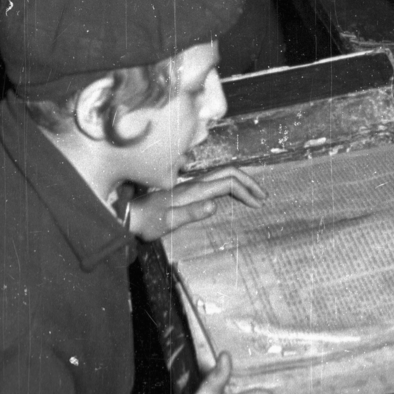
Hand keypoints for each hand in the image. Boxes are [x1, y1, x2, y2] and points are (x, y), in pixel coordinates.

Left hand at [128, 168, 266, 240]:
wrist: (129, 215)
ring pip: (223, 174)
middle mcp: (194, 183)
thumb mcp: (167, 222)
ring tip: (255, 195)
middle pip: (229, 172)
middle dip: (249, 182)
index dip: (246, 190)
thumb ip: (190, 213)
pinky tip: (234, 195)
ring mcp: (191, 185)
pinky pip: (216, 181)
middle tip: (264, 197)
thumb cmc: (147, 222)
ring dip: (242, 182)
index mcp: (193, 190)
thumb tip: (215, 205)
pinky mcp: (189, 190)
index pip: (227, 182)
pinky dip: (231, 184)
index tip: (258, 204)